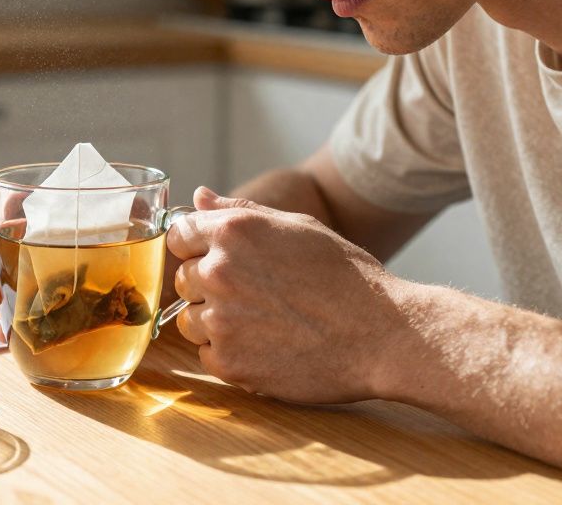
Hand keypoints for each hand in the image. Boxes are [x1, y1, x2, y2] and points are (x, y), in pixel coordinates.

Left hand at [167, 187, 409, 402]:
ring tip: (262, 323)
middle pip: (182, 280)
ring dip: (214, 322)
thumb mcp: (297, 227)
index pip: (178, 235)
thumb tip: (198, 197)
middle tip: (254, 296)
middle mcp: (219, 272)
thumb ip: (239, 211)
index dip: (196, 248)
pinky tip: (266, 347)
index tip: (220, 260)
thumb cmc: (346, 275)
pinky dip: (229, 355)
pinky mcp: (230, 363)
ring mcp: (221, 320)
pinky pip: (207, 356)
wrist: (383, 334)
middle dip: (208, 286)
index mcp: (233, 232)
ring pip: (189, 320)